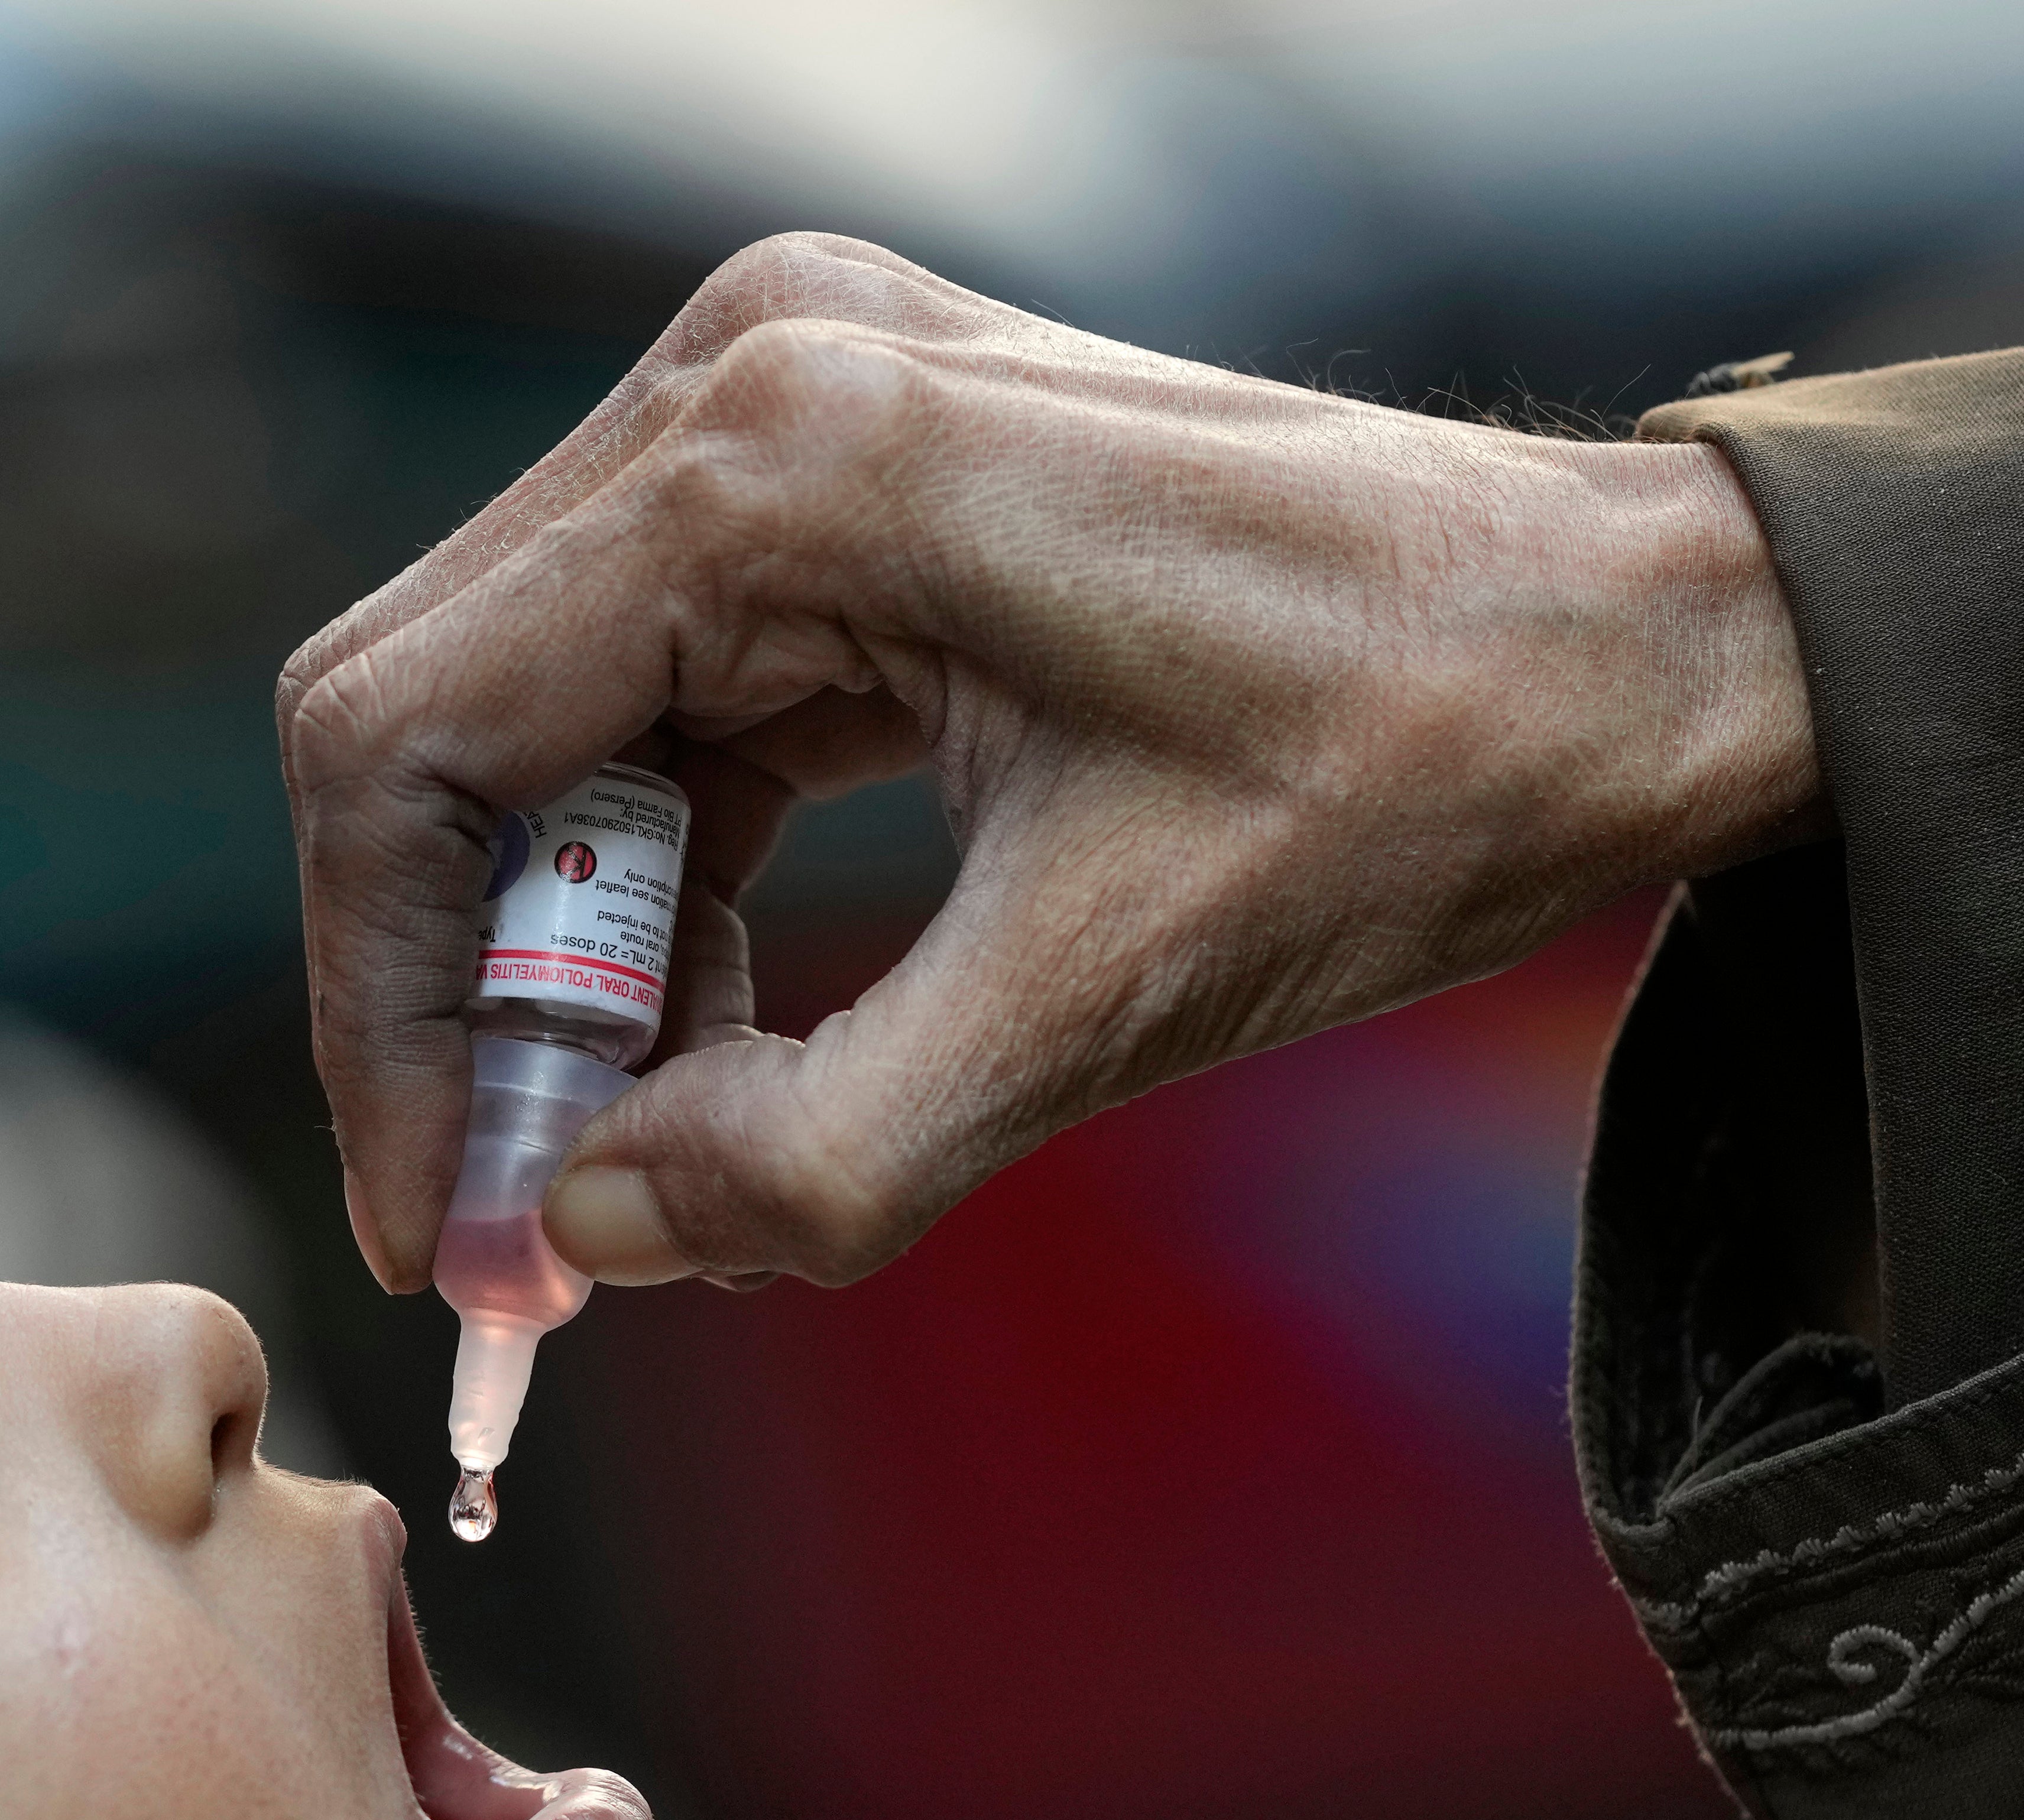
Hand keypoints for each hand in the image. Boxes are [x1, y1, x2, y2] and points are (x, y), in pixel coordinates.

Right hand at [279, 233, 1821, 1292]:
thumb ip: (814, 1153)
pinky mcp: (836, 468)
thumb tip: (588, 1239)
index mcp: (787, 457)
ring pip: (530, 724)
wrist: (1632, 641)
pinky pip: (648, 699)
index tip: (450, 1227)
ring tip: (651, 1152)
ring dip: (564, 961)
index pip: (411, 744)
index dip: (391, 1018)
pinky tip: (724, 1029)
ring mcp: (788, 401)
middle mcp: (748, 375)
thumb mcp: (1104, 1002)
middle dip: (467, 1004)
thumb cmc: (1417, 770)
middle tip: (535, 1224)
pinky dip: (654, 887)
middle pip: (441, 725)